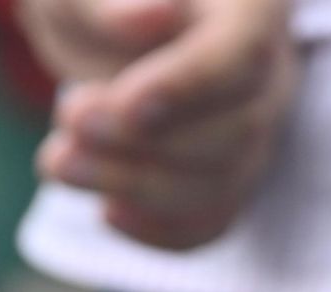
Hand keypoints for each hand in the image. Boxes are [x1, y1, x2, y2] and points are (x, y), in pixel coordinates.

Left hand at [20, 0, 296, 247]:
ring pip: (223, 182)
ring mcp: (257, 131)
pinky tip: (106, 211)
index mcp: (252, 5)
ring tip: (58, 161)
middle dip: (148, 142)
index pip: (245, 53)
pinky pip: (214, 222)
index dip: (189, 86)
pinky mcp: (230, 177)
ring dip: (137, 186)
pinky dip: (161, 231)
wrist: (102, 20)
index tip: (125, 105)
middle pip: (238, 128)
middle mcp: (272, 71)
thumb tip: (155, 13)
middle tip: (68, 120)